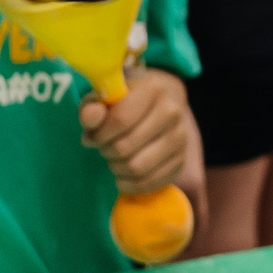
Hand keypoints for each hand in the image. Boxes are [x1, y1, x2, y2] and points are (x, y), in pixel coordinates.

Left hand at [82, 66, 192, 194]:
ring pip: (137, 167)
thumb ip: (92, 108)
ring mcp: (181, 138)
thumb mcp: (102, 100)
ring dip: (117, 168)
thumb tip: (91, 117)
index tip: (92, 136)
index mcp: (153, 89)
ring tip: (114, 158)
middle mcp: (173, 112)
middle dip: (107, 151)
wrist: (154, 108)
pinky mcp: (180, 161)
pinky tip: (123, 174)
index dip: (99, 134)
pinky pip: (149, 182)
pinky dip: (129, 183)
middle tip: (104, 147)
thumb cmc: (123, 104)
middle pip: (126, 147)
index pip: (120, 120)